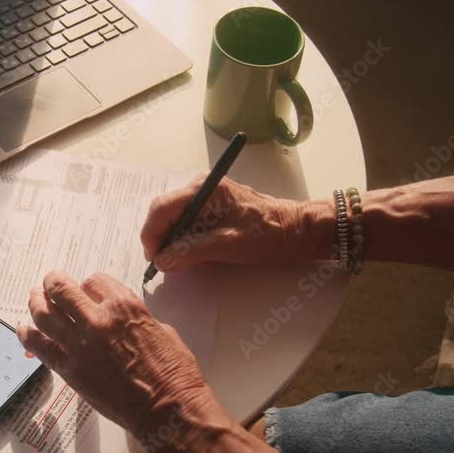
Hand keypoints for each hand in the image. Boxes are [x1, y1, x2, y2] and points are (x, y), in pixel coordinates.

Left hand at [18, 271, 211, 438]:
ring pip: (44, 315)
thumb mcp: (161, 329)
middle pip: (62, 290)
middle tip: (49, 282)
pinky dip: (28, 336)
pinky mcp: (70, 371)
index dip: (88, 285)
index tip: (86, 290)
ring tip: (34, 297)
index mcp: (124, 306)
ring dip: (36, 302)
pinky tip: (22, 330)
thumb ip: (135, 318)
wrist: (167, 410)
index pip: (93, 281)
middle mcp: (98, 320)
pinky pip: (41, 348)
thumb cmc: (173, 372)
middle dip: (53, 282)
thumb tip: (121, 319)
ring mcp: (80, 346)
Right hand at [140, 176, 331, 271]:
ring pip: (176, 220)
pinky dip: (189, 241)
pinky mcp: (215, 208)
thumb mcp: (228, 246)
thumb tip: (162, 261)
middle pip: (165, 213)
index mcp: (204, 189)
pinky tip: (202, 255)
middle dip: (163, 240)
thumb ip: (191, 252)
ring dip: (177, 243)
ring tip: (190, 262)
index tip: (154, 260)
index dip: (152, 235)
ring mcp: (208, 196)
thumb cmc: (270, 235)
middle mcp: (201, 187)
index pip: (161, 208)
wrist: (301, 230)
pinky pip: (190, 224)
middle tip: (170, 265)